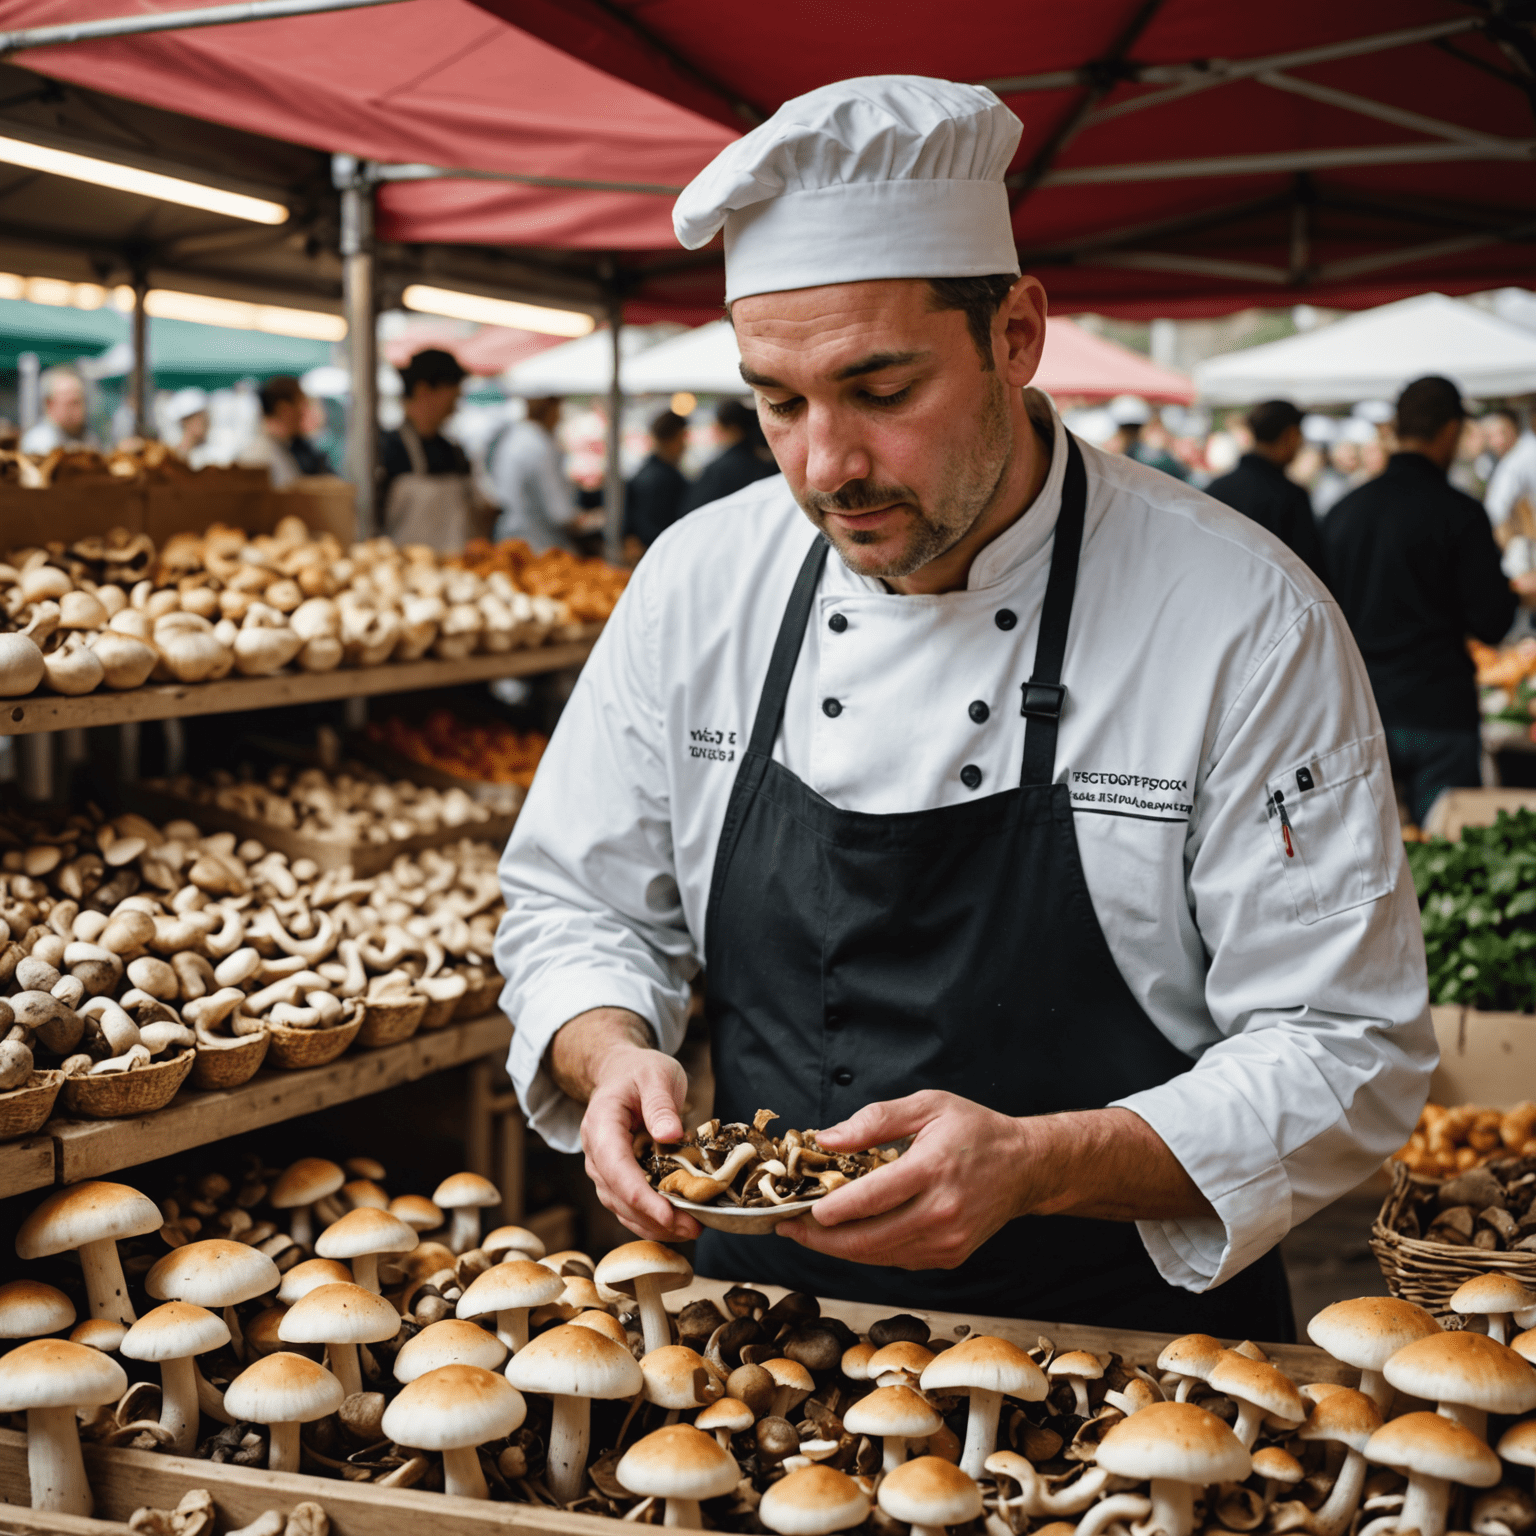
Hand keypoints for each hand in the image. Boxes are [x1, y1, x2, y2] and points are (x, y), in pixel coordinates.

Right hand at [580, 1041, 700, 1242]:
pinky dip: (650, 1220)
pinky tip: (676, 1226)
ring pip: (621, 1207)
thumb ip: (661, 1103)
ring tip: (690, 1230)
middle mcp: (596, 1152)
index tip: (669, 1215)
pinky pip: (627, 1206)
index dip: (641, 1197)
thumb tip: (670, 1135)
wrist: (621, 1072)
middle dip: (654, 1218)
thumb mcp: (656, 1074)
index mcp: (601, 1124)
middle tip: (693, 1228)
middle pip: (618, 1196)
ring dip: (653, 1225)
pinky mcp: (615, 1177)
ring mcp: (603, 1168)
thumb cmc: (639, 1071)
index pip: (616, 1168)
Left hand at [775, 1090, 1031, 1269]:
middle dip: (822, 1239)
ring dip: (839, 1248)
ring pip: (879, 1255)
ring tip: (809, 1232)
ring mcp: (947, 1241)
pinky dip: (868, 1251)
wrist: (1026, 1167)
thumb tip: (828, 1139)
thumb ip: (876, 1120)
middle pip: (868, 1239)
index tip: (802, 1209)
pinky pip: (897, 1259)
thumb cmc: (975, 1131)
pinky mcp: (949, 1257)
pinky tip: (848, 1235)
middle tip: (789, 1228)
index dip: (832, 1210)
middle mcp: (941, 1213)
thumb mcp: (928, 1105)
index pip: (872, 1199)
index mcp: (933, 1170)